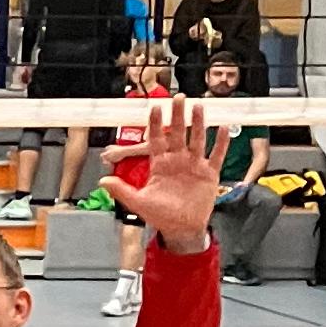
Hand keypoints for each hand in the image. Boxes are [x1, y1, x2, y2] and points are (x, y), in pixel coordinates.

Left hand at [103, 91, 224, 251]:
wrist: (181, 228)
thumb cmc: (161, 215)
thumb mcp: (138, 202)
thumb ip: (122, 190)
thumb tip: (102, 180)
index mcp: (160, 164)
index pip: (157, 139)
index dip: (156, 125)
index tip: (155, 108)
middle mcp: (177, 161)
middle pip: (178, 134)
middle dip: (178, 116)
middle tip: (179, 97)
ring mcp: (194, 165)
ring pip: (197, 140)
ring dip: (199, 124)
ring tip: (199, 107)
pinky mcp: (209, 173)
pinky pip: (216, 155)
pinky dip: (220, 143)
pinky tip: (222, 129)